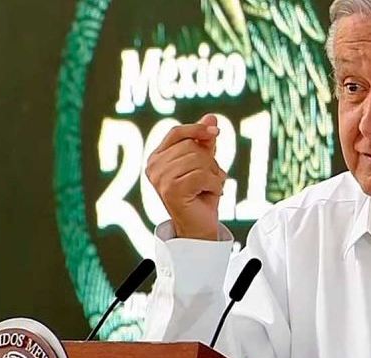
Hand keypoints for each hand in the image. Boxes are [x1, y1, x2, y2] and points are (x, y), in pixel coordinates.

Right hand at [146, 114, 226, 240]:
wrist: (199, 227)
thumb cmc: (201, 195)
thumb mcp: (204, 165)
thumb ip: (204, 142)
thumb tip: (211, 117)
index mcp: (157, 158)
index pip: (176, 132)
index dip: (197, 128)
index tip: (217, 132)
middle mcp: (154, 167)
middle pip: (191, 146)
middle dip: (209, 161)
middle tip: (211, 179)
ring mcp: (160, 178)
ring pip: (198, 159)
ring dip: (213, 174)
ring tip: (209, 187)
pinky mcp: (171, 190)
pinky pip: (203, 175)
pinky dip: (214, 184)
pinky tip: (211, 194)